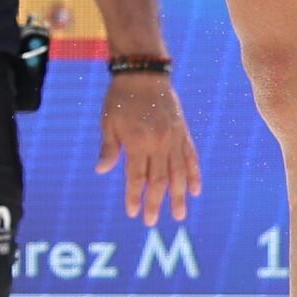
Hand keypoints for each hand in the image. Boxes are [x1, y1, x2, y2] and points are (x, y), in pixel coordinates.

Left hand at [98, 68, 203, 219]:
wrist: (144, 74)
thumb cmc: (120, 98)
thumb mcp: (108, 122)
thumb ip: (109, 148)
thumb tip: (100, 171)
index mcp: (137, 142)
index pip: (137, 178)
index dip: (135, 197)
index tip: (133, 213)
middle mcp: (158, 144)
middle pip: (159, 181)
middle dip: (156, 203)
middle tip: (152, 222)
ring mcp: (173, 139)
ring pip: (179, 174)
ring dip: (179, 196)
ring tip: (179, 215)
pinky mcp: (183, 133)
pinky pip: (191, 158)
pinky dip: (194, 175)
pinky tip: (195, 190)